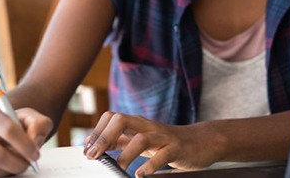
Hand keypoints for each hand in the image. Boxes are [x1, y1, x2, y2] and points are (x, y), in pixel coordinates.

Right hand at [0, 106, 52, 176]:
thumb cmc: (14, 124)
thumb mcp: (30, 118)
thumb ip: (39, 124)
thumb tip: (34, 141)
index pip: (8, 130)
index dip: (25, 146)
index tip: (35, 154)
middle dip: (18, 163)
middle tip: (28, 163)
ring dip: (9, 170)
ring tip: (17, 163)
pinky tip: (4, 165)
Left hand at [84, 111, 220, 176]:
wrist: (202, 141)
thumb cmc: (167, 141)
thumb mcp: (141, 138)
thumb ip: (119, 139)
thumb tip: (92, 142)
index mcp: (137, 123)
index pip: (111, 117)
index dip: (97, 132)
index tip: (87, 150)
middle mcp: (148, 126)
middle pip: (122, 120)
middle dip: (105, 137)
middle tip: (94, 156)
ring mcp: (163, 136)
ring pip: (142, 138)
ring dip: (126, 154)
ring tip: (118, 168)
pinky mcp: (178, 148)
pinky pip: (164, 154)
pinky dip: (151, 164)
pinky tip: (141, 174)